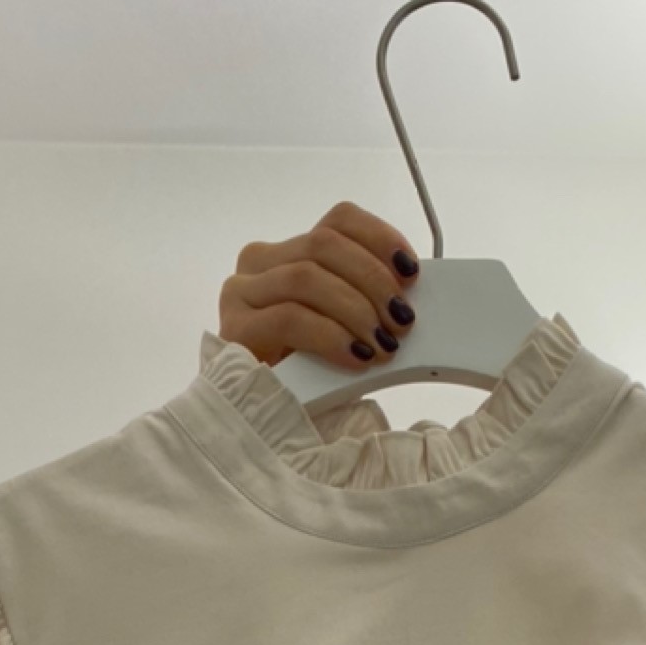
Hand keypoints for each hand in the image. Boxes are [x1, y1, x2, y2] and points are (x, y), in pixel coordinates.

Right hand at [219, 201, 420, 370]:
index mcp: (291, 253)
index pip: (339, 221)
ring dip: (355, 309)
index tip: (410, 272)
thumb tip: (406, 299)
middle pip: (325, 244)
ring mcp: (242, 293)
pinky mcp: (235, 329)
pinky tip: (355, 356)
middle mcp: (261, 263)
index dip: (379, 239)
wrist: (263, 423)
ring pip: (307, 277)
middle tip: (401, 320)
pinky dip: (330, 336)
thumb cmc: (306, 377)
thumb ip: (365, 302)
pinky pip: (289, 318)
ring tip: (381, 344)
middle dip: (373, 280)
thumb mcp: (342, 328)